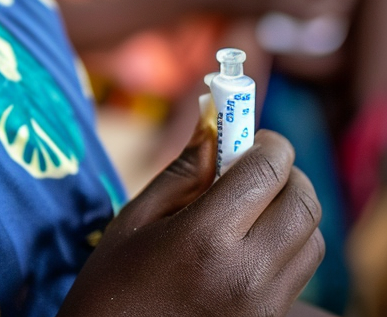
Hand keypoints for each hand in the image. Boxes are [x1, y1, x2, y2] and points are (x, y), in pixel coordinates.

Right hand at [59, 127, 323, 316]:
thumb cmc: (114, 280)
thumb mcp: (136, 217)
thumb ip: (182, 172)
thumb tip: (214, 126)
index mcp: (205, 239)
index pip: (266, 172)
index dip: (269, 143)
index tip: (253, 133)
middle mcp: (247, 274)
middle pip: (303, 206)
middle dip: (288, 173)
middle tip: (256, 164)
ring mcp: (264, 306)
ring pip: (311, 241)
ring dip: (291, 210)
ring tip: (251, 205)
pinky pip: (301, 273)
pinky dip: (288, 244)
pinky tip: (249, 240)